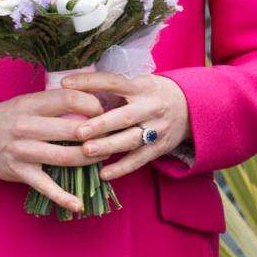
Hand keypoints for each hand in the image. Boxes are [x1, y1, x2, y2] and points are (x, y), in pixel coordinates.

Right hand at [0, 87, 105, 214]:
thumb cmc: (9, 118)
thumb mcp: (28, 102)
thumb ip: (55, 102)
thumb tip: (92, 99)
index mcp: (31, 104)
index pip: (69, 99)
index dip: (92, 105)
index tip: (104, 111)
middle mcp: (27, 126)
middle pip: (71, 129)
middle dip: (97, 135)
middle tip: (112, 137)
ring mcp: (23, 151)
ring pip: (64, 157)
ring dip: (89, 159)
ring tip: (103, 158)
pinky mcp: (20, 172)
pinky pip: (45, 187)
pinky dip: (63, 197)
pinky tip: (78, 205)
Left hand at [58, 72, 190, 177]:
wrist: (190, 108)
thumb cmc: (151, 95)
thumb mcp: (138, 84)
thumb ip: (111, 90)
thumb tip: (72, 89)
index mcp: (141, 86)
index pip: (113, 81)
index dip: (89, 81)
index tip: (65, 83)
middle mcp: (150, 107)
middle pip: (124, 116)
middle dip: (101, 124)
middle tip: (78, 131)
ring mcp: (157, 129)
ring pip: (131, 140)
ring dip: (108, 146)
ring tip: (86, 151)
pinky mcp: (159, 148)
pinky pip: (139, 160)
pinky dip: (121, 168)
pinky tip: (103, 174)